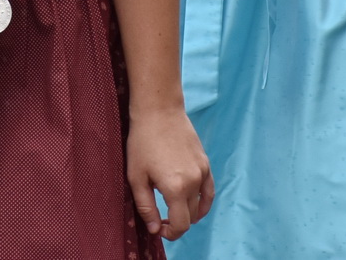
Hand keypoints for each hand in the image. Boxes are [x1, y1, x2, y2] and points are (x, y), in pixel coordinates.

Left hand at [126, 107, 212, 240]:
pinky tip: (193, 203)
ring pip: (200, 205)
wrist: (159, 111)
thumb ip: (146, 206)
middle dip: (177, 223)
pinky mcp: (205, 163)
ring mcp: (202, 172)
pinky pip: (209, 190)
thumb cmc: (142, 142)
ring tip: (174, 210)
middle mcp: (193, 182)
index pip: (181, 225)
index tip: (160, 229)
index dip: (171, 234)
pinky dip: (203, 202)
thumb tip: (155, 229)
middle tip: (161, 219)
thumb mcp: (136, 177)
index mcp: (175, 188)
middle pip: (191, 216)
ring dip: (188, 212)